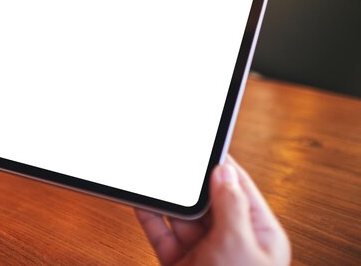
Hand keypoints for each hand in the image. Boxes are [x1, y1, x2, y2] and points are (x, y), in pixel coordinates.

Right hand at [135, 157, 290, 265]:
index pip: (239, 187)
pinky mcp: (178, 261)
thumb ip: (230, 207)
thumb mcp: (240, 246)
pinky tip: (140, 200)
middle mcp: (229, 239)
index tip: (205, 143)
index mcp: (256, 231)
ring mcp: (202, 251)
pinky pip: (160, 232)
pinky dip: (148, 215)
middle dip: (188, 180)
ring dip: (166, 196)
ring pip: (180, 214)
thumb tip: (223, 172)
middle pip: (206, 198)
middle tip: (171, 157)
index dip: (221, 164)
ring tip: (151, 174)